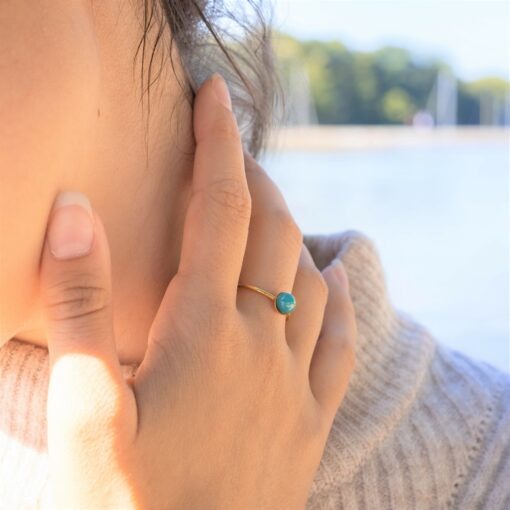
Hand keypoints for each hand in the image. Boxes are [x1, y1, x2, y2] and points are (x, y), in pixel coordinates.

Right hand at [39, 73, 356, 508]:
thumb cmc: (122, 508)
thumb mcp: (83, 405)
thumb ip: (80, 302)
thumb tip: (77, 209)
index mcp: (207, 332)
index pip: (222, 207)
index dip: (218, 143)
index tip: (212, 95)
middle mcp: (264, 345)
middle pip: (272, 231)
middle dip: (254, 178)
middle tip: (230, 152)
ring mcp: (296, 383)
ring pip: (312, 279)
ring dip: (291, 233)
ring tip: (265, 215)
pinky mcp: (311, 422)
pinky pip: (340, 341)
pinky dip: (331, 300)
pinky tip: (317, 289)